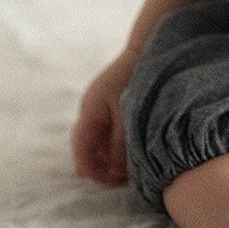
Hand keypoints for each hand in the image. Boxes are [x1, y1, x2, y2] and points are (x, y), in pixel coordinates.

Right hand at [71, 47, 139, 184]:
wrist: (147, 46)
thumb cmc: (137, 78)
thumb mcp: (130, 115)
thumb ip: (122, 144)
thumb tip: (117, 172)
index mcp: (89, 112)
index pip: (82, 151)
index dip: (94, 171)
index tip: (113, 181)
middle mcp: (89, 110)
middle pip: (87, 148)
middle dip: (102, 166)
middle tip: (123, 178)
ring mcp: (99, 106)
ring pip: (98, 141)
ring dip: (110, 156)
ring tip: (131, 165)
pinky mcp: (110, 103)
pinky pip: (108, 130)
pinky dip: (116, 143)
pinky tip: (133, 147)